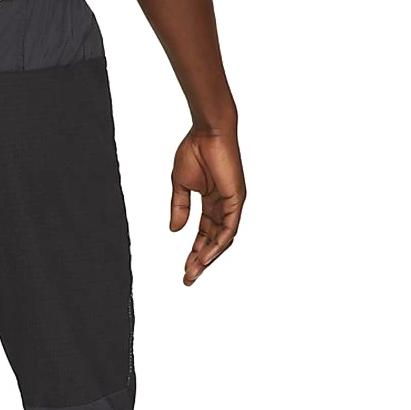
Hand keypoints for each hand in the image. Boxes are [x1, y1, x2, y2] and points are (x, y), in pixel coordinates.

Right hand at [169, 129, 245, 285]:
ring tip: (194, 272)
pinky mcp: (236, 199)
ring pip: (222, 238)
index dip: (194, 251)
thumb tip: (174, 230)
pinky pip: (229, 228)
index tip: (184, 268)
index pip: (204, 233)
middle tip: (189, 278)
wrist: (207, 131)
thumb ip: (179, 207)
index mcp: (211, 201)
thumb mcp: (180, 185)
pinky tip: (206, 257)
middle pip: (213, 240)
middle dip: (201, 260)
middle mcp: (224, 205)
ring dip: (208, 257)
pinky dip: (218, 244)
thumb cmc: (195, 150)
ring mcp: (231, 203)